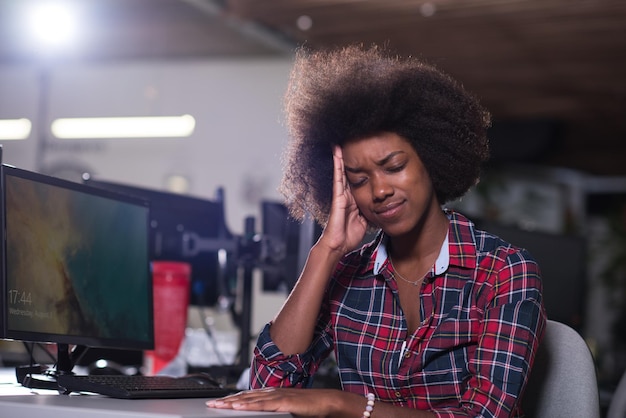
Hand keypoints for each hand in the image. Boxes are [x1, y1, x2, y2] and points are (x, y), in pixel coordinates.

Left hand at [206, 387, 346, 416]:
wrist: (326, 402)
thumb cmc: (309, 407)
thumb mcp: (286, 409)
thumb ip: (273, 410)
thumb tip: (262, 413)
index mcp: (272, 393)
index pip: (247, 396)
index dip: (232, 399)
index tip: (219, 402)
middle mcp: (272, 392)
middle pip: (244, 396)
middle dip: (226, 400)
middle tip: (211, 404)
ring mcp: (277, 396)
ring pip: (250, 399)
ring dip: (233, 402)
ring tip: (219, 405)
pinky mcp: (283, 402)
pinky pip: (263, 404)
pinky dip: (249, 405)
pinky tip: (239, 406)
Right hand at [317, 145, 367, 254]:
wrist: (339, 246)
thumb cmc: (349, 236)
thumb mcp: (365, 221)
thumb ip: (369, 212)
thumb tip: (378, 208)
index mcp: (353, 201)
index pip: (356, 181)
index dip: (357, 169)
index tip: (360, 158)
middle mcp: (346, 196)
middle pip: (347, 174)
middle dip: (346, 160)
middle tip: (346, 145)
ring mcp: (341, 195)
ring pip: (341, 173)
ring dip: (339, 159)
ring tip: (338, 145)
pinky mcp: (338, 197)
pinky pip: (338, 179)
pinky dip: (337, 166)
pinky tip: (336, 155)